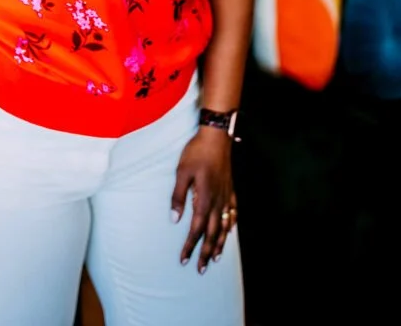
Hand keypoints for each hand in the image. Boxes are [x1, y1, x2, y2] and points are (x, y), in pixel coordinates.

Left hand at [171, 128, 236, 273]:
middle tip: (201, 270)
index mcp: (204, 199)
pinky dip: (230, 226)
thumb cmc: (196, 153)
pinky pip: (233, 213)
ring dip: (220, 244)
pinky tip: (229, 231)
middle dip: (206, 253)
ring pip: (224, 227)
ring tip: (216, 258)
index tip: (183, 259)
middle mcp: (217, 202)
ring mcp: (226, 196)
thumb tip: (174, 220)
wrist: (216, 137)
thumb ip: (178, 197)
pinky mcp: (230, 189)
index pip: (196, 229)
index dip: (190, 246)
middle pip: (212, 234)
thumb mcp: (181, 173)